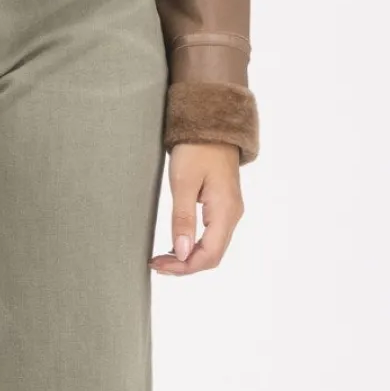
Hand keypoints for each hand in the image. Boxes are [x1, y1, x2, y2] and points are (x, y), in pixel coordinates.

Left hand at [150, 141, 243, 275]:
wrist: (212, 123)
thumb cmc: (196, 148)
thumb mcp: (183, 182)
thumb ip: (183, 218)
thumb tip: (182, 253)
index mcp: (225, 211)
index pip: (209, 255)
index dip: (184, 267)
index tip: (158, 265)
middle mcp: (232, 215)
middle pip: (212, 255)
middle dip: (185, 265)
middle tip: (156, 264)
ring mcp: (230, 211)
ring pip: (213, 247)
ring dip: (189, 257)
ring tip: (162, 257)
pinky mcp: (223, 206)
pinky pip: (212, 235)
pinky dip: (194, 245)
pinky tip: (176, 244)